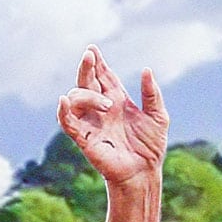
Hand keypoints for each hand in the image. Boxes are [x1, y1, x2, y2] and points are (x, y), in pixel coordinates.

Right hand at [56, 46, 168, 187]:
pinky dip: (63, 111)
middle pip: (86, 81)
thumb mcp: (158, 116)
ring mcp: (91, 122)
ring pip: (75, 98)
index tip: (93, 49)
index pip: (103, 76)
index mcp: (117, 101)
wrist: (144, 172)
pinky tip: (64, 100)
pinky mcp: (84, 139)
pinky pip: (67, 123)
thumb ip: (152, 94)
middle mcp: (101, 109)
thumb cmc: (150, 147)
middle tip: (89, 55)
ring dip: (88, 95)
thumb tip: (146, 70)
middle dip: (86, 67)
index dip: (98, 62)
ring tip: (108, 105)